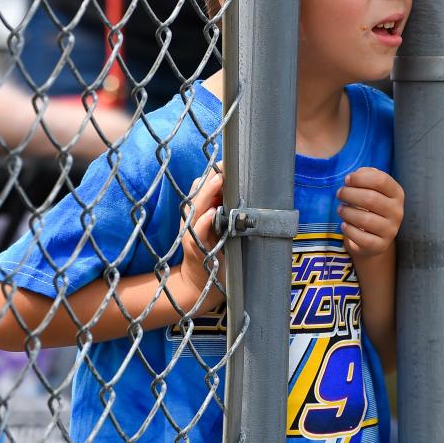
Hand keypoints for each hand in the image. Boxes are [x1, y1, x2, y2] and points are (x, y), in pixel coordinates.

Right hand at [178, 167, 225, 303]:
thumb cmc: (215, 250)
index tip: (230, 159)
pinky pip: (199, 232)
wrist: (200, 283)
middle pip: (198, 190)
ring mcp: (192, 231)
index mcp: (199, 208)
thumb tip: (251, 189)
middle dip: (212, 177)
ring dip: (208, 193)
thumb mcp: (220, 225)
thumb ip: (227, 208)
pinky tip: (213, 213)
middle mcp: (192, 216)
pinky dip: (205, 222)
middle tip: (226, 164)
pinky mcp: (196, 247)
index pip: (203, 182)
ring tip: (219, 180)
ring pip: (197, 207)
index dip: (215, 170)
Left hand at [337, 167, 403, 257]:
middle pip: (370, 198)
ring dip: (347, 212)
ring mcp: (390, 230)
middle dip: (349, 194)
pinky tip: (345, 225)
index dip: (360, 178)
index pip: (381, 180)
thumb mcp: (372, 188)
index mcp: (397, 194)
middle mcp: (397, 212)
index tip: (347, 180)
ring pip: (364, 219)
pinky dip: (349, 230)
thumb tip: (355, 176)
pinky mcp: (380, 245)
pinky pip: (361, 237)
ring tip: (341, 209)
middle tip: (339, 194)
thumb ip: (366, 176)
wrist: (375, 238)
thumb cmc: (370, 207)